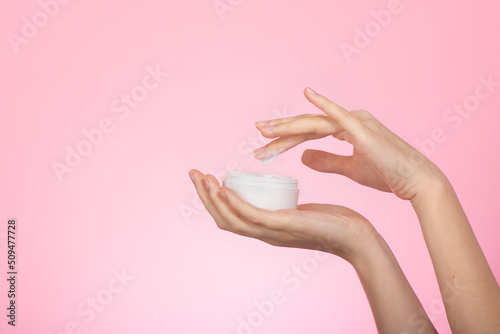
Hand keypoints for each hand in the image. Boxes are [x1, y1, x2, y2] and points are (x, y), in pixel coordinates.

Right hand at [188, 169, 378, 263]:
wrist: (358, 237)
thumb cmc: (335, 222)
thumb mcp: (303, 210)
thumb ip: (288, 205)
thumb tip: (280, 191)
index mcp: (268, 227)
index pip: (231, 215)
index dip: (213, 198)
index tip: (205, 176)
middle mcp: (265, 233)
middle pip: (224, 218)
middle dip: (205, 196)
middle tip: (193, 173)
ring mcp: (273, 232)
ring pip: (232, 218)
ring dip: (213, 199)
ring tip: (203, 178)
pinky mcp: (285, 226)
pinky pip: (252, 216)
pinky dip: (234, 204)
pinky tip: (224, 190)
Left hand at [253, 87, 446, 200]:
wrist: (416, 181)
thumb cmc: (387, 175)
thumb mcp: (350, 169)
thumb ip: (327, 161)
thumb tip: (302, 158)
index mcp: (345, 129)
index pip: (308, 132)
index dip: (285, 139)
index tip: (264, 146)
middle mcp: (348, 120)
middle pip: (306, 125)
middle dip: (280, 130)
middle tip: (256, 134)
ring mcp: (356, 121)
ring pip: (314, 122)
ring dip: (288, 126)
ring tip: (264, 131)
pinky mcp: (364, 128)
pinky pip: (340, 114)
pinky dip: (324, 103)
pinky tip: (307, 93)